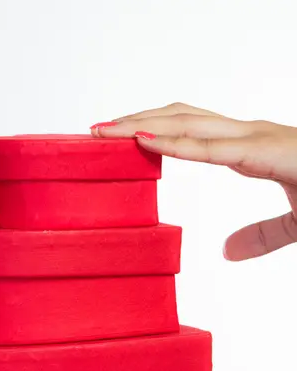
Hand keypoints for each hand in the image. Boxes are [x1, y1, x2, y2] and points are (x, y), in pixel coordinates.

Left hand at [92, 103, 296, 260]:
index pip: (191, 129)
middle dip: (135, 119)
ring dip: (142, 123)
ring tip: (104, 130)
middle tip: (93, 129)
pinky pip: (213, 146)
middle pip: (180, 117)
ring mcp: (258, 138)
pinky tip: (142, 141)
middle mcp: (250, 134)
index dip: (153, 128)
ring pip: (188, 122)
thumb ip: (261, 235)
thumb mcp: (294, 223)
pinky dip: (175, 142)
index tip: (116, 137)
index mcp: (251, 147)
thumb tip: (224, 252)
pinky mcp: (269, 151)